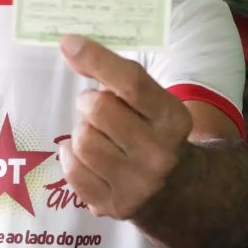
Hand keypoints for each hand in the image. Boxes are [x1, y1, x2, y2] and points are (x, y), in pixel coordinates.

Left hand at [56, 34, 192, 219]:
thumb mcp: (153, 105)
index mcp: (172, 119)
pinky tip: (89, 158)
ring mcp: (137, 184)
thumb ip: (119, 79)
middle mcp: (159, 153)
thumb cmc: (154, 134)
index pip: (131, 82)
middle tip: (97, 109)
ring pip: (81, 140)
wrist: (179, 192)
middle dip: (89, 103)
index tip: (68, 42)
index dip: (97, 58)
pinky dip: (72, 157)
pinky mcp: (114, 206)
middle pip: (97, 110)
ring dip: (82, 132)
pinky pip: (72, 169)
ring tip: (99, 137)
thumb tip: (72, 47)